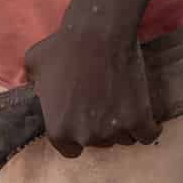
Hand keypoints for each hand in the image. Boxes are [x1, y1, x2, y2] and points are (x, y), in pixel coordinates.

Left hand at [22, 21, 160, 158]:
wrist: (98, 33)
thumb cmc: (64, 46)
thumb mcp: (35, 63)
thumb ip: (32, 82)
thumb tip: (34, 85)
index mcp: (59, 130)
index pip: (70, 150)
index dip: (77, 135)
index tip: (84, 120)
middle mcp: (86, 137)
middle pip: (98, 143)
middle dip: (100, 126)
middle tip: (104, 101)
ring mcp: (114, 131)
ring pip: (123, 138)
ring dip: (124, 125)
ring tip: (123, 101)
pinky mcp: (139, 120)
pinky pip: (148, 135)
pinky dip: (150, 127)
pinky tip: (148, 118)